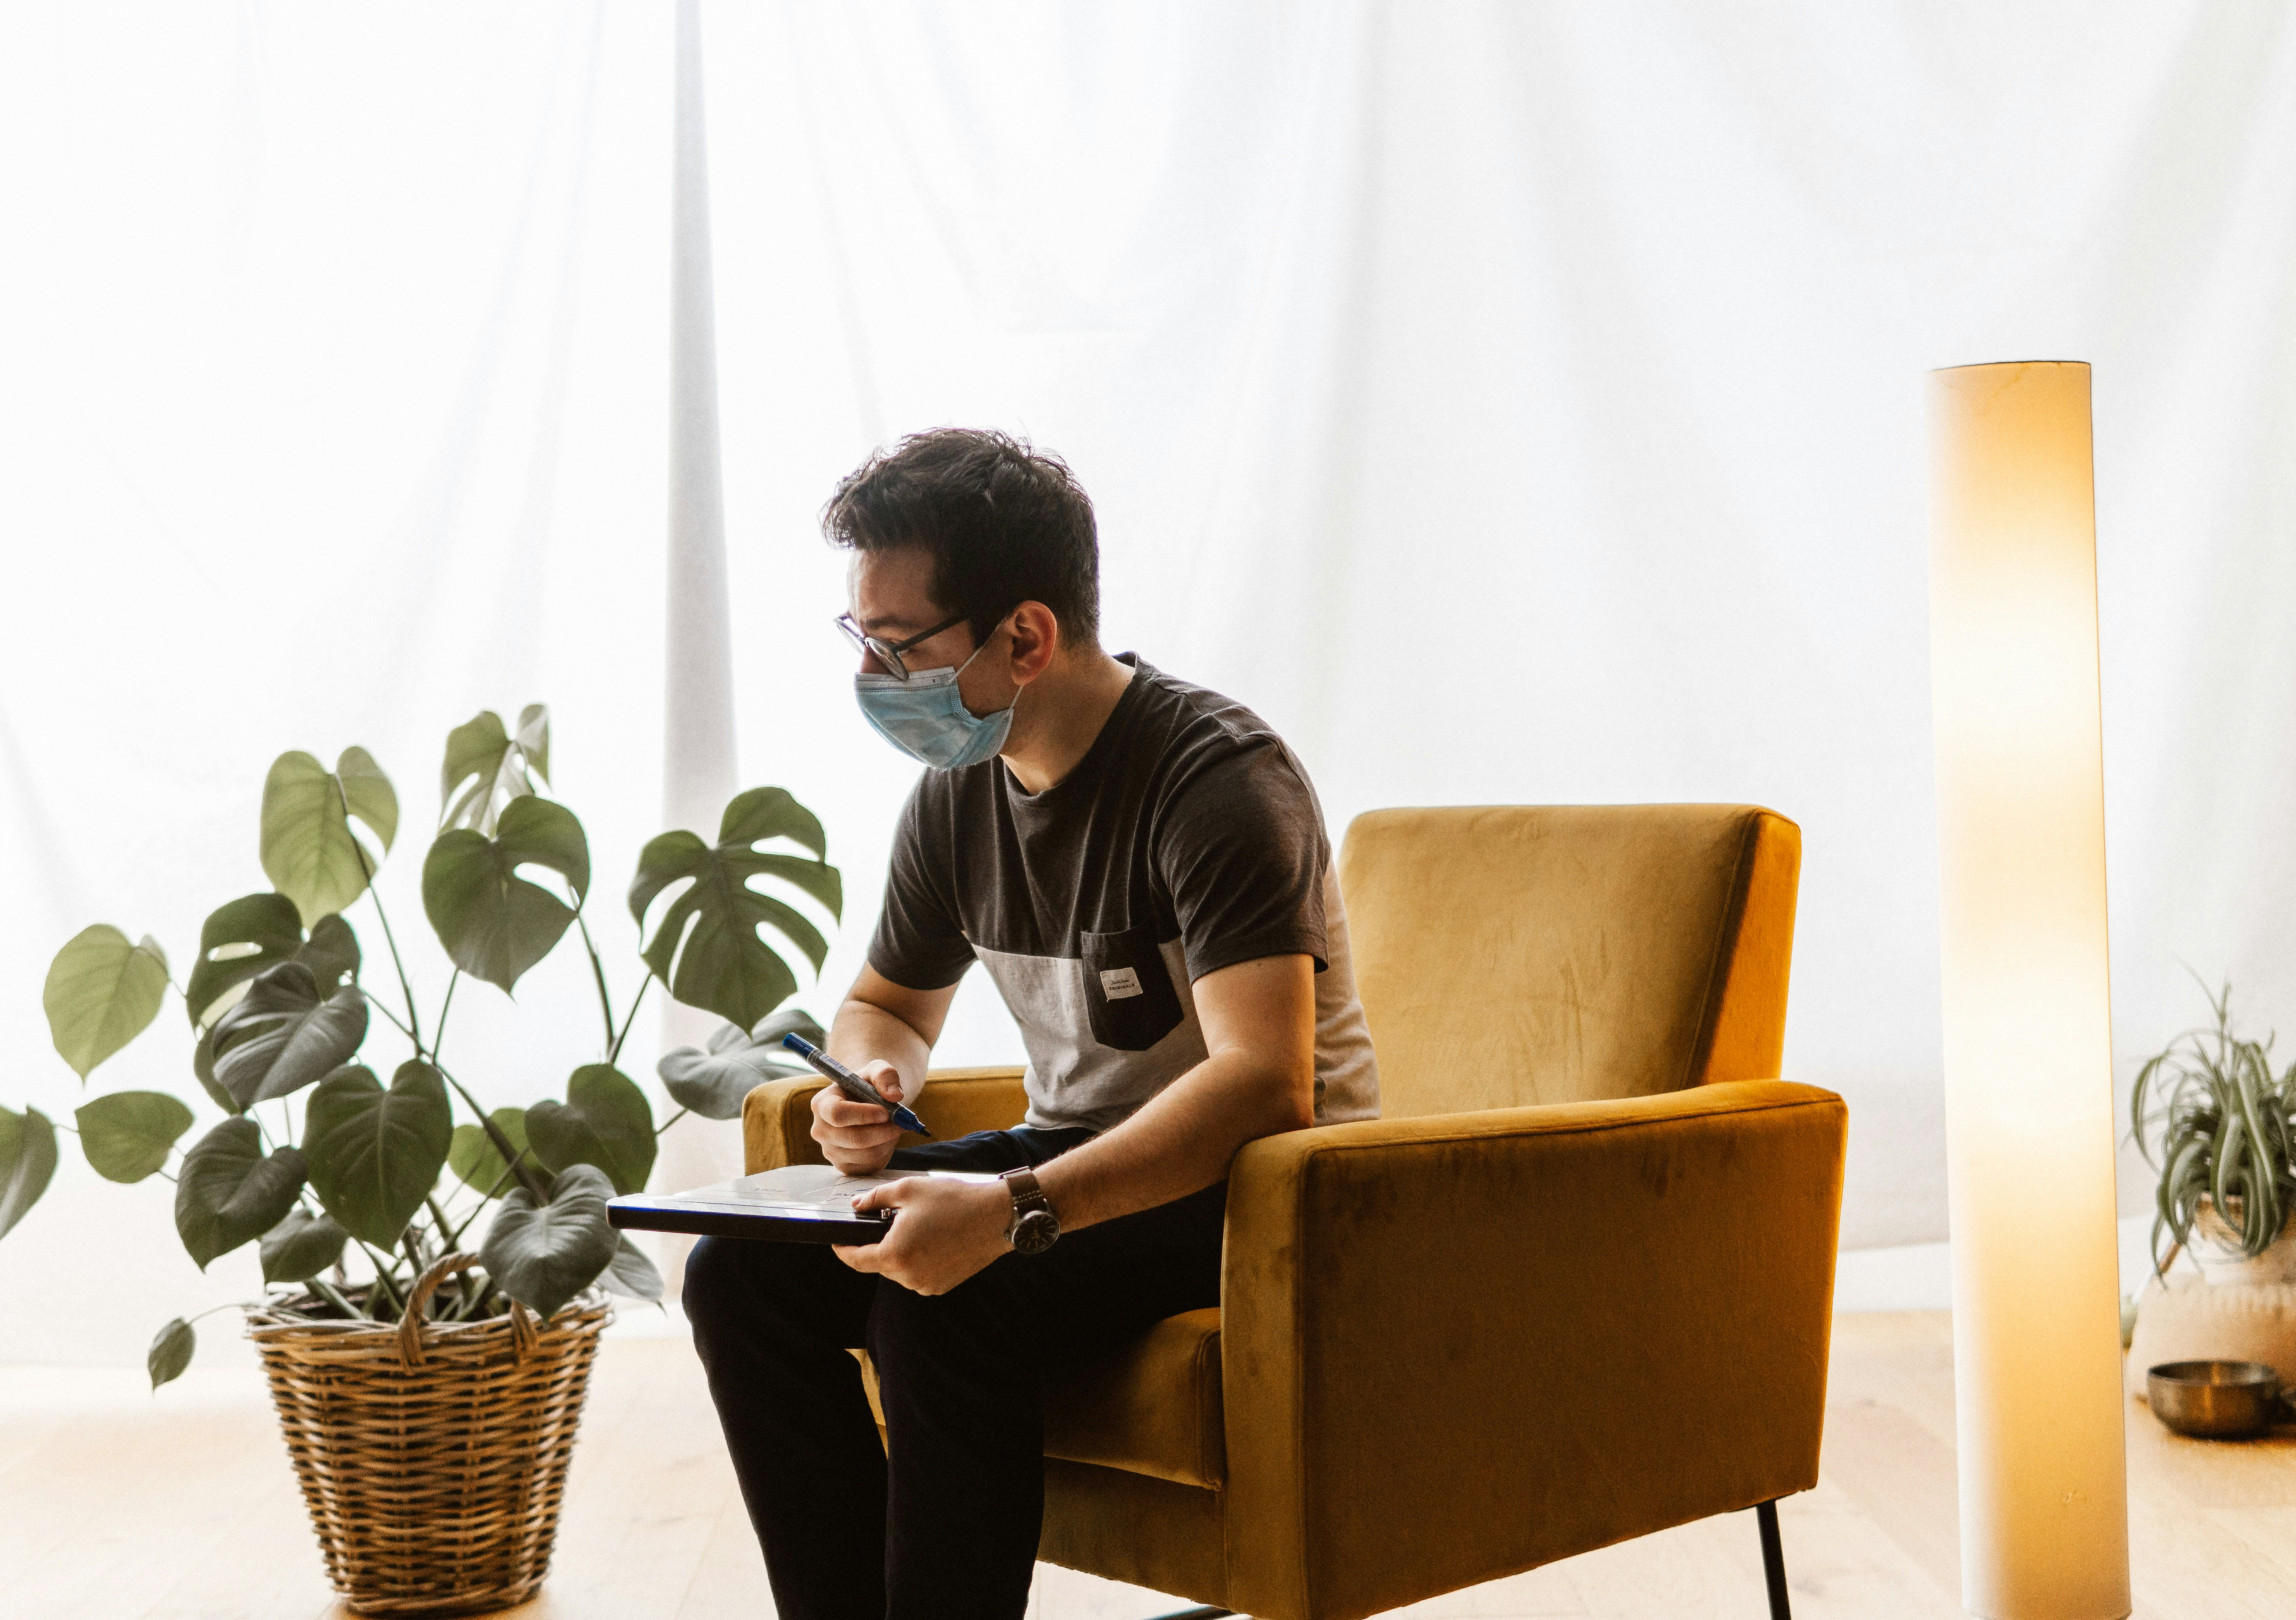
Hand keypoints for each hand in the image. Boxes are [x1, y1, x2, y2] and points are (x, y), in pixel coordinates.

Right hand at [810, 1060, 907, 1173]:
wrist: (867, 1104)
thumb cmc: (868, 1085)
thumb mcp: (876, 1071)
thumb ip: (885, 1075)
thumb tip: (895, 1096)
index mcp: (822, 1104)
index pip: (837, 1113)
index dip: (864, 1114)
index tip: (887, 1111)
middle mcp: (821, 1130)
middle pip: (855, 1138)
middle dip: (884, 1131)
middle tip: (902, 1121)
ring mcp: (831, 1151)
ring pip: (867, 1154)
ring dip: (887, 1140)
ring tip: (892, 1126)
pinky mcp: (845, 1166)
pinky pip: (870, 1164)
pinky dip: (885, 1152)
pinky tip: (885, 1139)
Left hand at [833, 1175, 1010, 1294]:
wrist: (996, 1217)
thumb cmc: (954, 1200)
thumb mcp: (908, 1189)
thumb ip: (875, 1199)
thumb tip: (857, 1206)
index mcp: (895, 1254)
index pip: (856, 1260)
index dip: (843, 1250)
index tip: (837, 1241)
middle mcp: (908, 1276)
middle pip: (880, 1264)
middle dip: (880, 1244)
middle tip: (896, 1220)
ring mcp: (926, 1285)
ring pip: (900, 1270)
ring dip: (901, 1253)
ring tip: (920, 1229)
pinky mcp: (942, 1286)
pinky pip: (919, 1275)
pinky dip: (919, 1261)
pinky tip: (934, 1241)